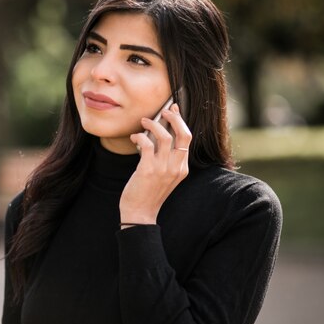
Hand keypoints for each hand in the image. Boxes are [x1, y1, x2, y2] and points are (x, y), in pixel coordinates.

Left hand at [120, 104, 191, 224]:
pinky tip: (135, 137)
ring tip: (144, 122)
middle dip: (174, 118)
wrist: (140, 214)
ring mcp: (163, 169)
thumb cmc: (149, 193)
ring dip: (153, 124)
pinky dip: (140, 136)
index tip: (173, 109)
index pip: (188, 138)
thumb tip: (160, 132)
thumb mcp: (163, 175)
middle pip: (184, 134)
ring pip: (164, 136)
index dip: (181, 120)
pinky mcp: (148, 170)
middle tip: (162, 112)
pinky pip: (147, 144)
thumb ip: (165, 157)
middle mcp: (176, 167)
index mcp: (182, 168)